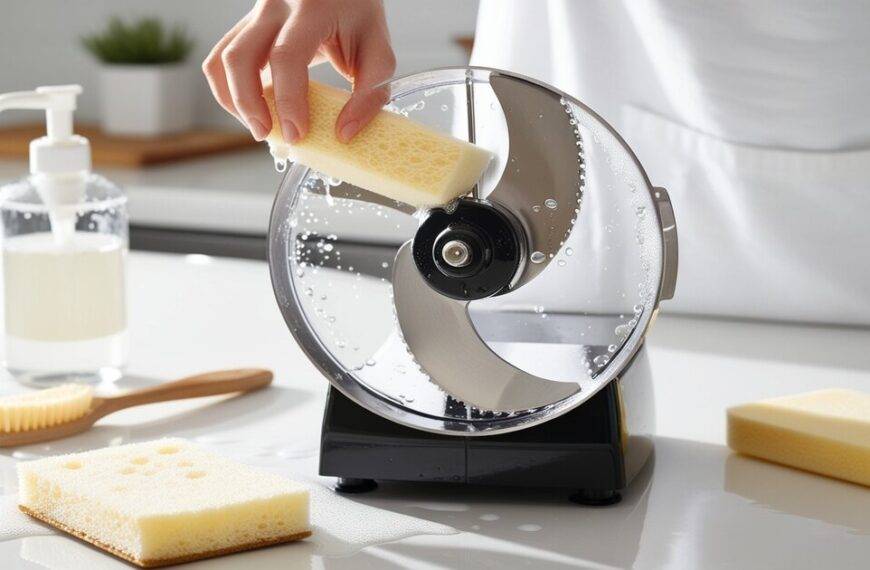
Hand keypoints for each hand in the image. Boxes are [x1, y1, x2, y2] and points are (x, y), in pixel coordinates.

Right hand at [203, 0, 395, 142]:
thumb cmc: (360, 19)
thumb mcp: (378, 52)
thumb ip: (371, 94)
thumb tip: (343, 135)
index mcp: (311, 9)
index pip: (286, 57)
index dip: (288, 101)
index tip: (297, 134)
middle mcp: (275, 7)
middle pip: (239, 58)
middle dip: (249, 105)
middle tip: (270, 135)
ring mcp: (254, 14)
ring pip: (221, 60)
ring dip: (234, 101)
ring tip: (260, 127)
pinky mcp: (246, 27)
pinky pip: (221, 60)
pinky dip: (229, 91)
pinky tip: (255, 109)